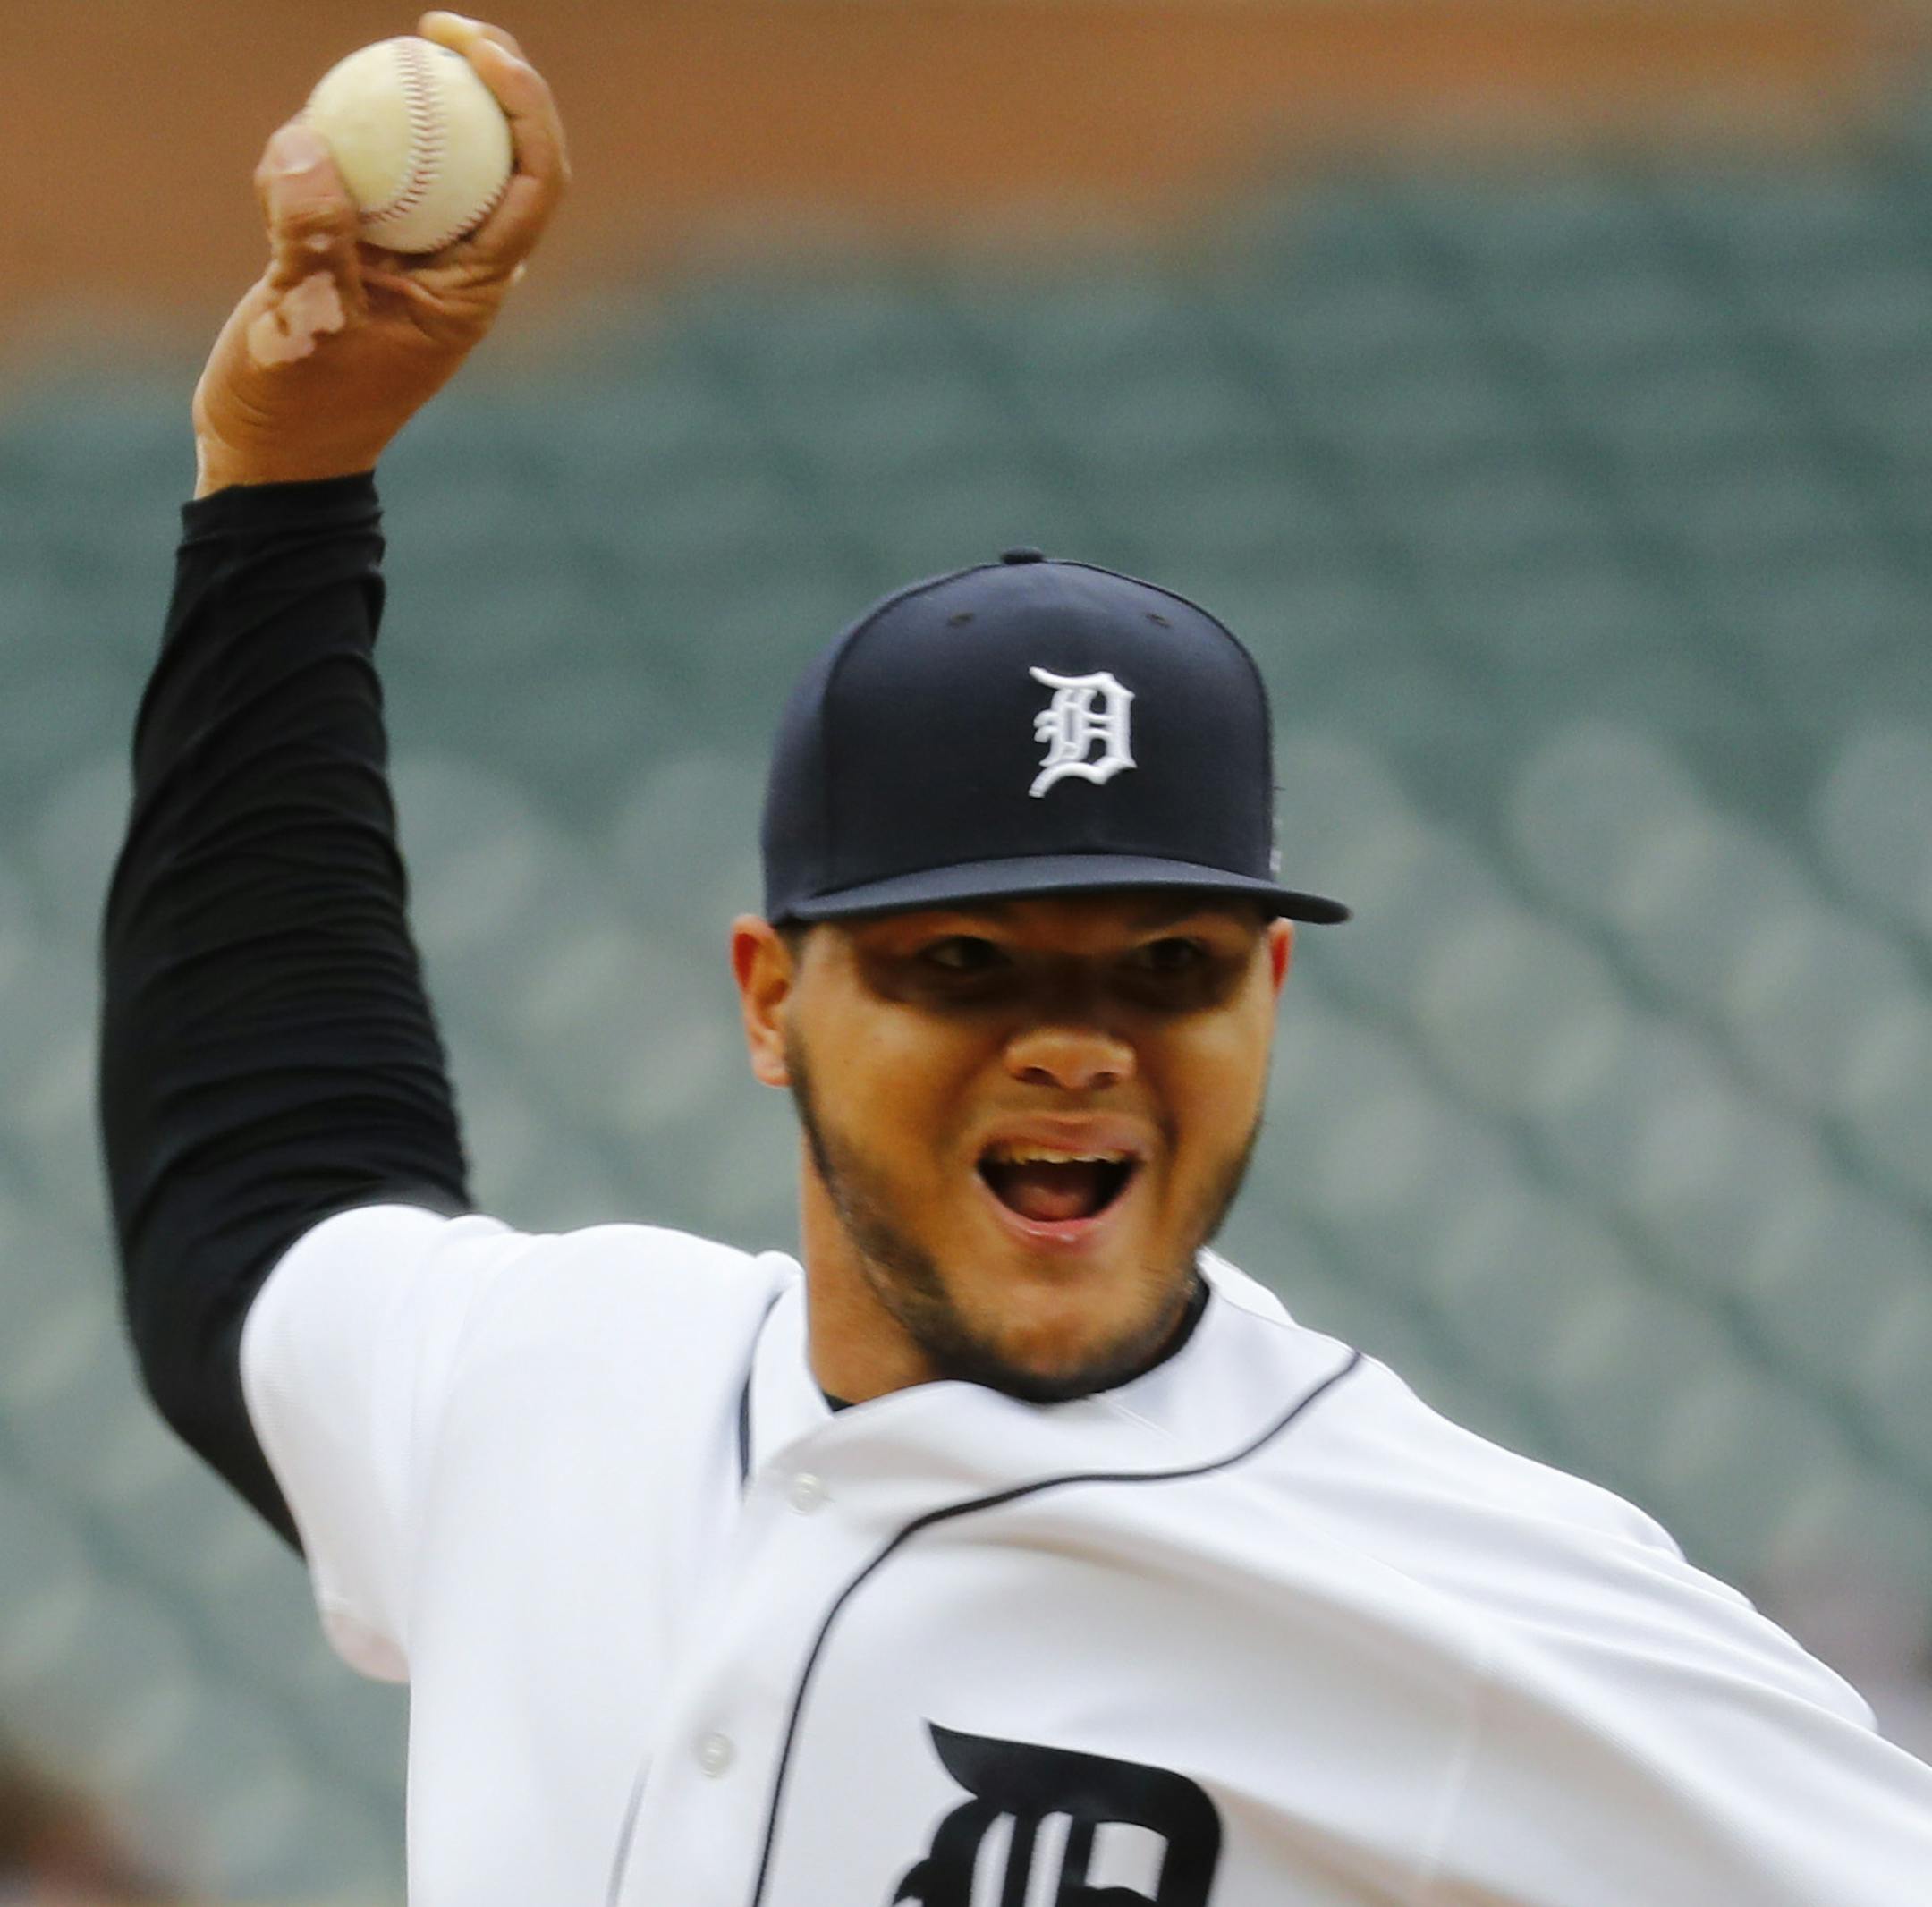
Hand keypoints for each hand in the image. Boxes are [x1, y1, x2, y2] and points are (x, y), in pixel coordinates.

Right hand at [192, 11, 567, 495]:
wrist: (270, 457)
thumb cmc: (297, 409)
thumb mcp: (300, 325)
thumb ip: (308, 237)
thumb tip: (310, 144)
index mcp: (474, 289)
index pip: (533, 183)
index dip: (524, 106)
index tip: (476, 51)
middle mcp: (459, 267)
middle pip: (501, 155)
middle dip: (486, 80)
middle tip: (437, 26)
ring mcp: (414, 258)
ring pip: (435, 158)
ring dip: (410, 104)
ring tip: (365, 72)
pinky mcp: (365, 251)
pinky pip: (369, 175)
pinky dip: (340, 142)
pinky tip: (301, 138)